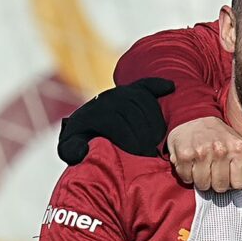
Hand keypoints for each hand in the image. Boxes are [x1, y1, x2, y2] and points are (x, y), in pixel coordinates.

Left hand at [55, 78, 174, 165]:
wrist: (86, 124)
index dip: (129, 141)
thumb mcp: (70, 148)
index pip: (115, 122)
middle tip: (152, 153)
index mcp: (91, 112)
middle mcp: (106, 98)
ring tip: (158, 141)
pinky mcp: (132, 89)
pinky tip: (171, 87)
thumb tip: (81, 150)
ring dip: (155, 121)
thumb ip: (72, 150)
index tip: (139, 156)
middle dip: (145, 134)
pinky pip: (147, 84)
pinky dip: (159, 84)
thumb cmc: (81, 141)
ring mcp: (120, 92)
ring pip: (143, 101)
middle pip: (133, 112)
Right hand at [168, 115, 241, 194]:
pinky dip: (187, 175)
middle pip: (220, 187)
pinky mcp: (184, 155)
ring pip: (203, 185)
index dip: (232, 182)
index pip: (239, 184)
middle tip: (213, 170)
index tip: (227, 174)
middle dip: (216, 182)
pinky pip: (187, 178)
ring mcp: (201, 152)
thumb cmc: (218, 136)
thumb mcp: (238, 144)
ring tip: (202, 166)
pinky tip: (191, 164)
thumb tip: (239, 187)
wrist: (194, 116)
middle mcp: (220, 150)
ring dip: (201, 179)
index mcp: (238, 148)